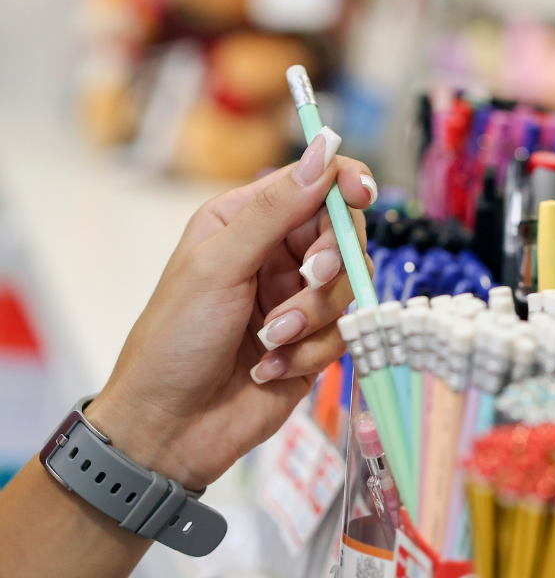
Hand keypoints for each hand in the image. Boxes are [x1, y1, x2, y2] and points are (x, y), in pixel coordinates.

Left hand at [85, 130, 376, 489]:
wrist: (169, 427)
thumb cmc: (175, 339)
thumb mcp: (219, 265)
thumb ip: (276, 209)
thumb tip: (323, 150)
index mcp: (247, 221)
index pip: (312, 185)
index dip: (343, 183)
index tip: (361, 193)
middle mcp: (277, 256)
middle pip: (342, 236)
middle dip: (332, 261)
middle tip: (311, 279)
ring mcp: (298, 300)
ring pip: (348, 288)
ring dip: (312, 317)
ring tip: (269, 341)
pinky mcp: (313, 343)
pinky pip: (342, 334)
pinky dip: (308, 352)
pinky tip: (268, 368)